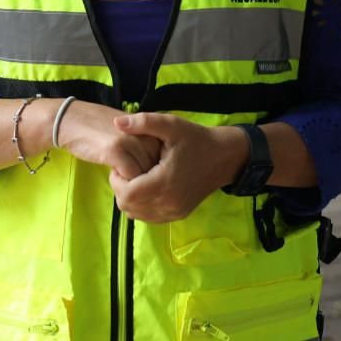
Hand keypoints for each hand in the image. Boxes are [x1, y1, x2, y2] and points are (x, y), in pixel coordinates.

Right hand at [50, 101, 161, 179]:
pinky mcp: (116, 150)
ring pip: (146, 176)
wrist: (72, 120)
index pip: (166, 162)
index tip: (145, 176)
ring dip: (136, 185)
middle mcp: (145, 133)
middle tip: (134, 183)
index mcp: (151, 129)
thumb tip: (159, 171)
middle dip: (148, 181)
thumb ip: (145, 146)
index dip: (156, 173)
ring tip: (123, 180)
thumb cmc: (100, 129)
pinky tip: (113, 176)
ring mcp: (131, 141)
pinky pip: (130, 178)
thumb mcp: (129, 133)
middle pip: (158, 170)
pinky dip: (124, 184)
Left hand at [106, 112, 247, 222]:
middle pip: (128, 207)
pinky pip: (149, 217)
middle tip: (127, 169)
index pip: (127, 194)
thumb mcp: (171, 125)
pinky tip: (146, 187)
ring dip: (130, 198)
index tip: (121, 164)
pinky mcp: (178, 215)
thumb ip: (144, 122)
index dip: (116, 180)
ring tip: (136, 177)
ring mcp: (174, 212)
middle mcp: (169, 203)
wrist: (223, 157)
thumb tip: (117, 122)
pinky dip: (141, 205)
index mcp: (165, 183)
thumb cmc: (196, 139)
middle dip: (121, 188)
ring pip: (137, 214)